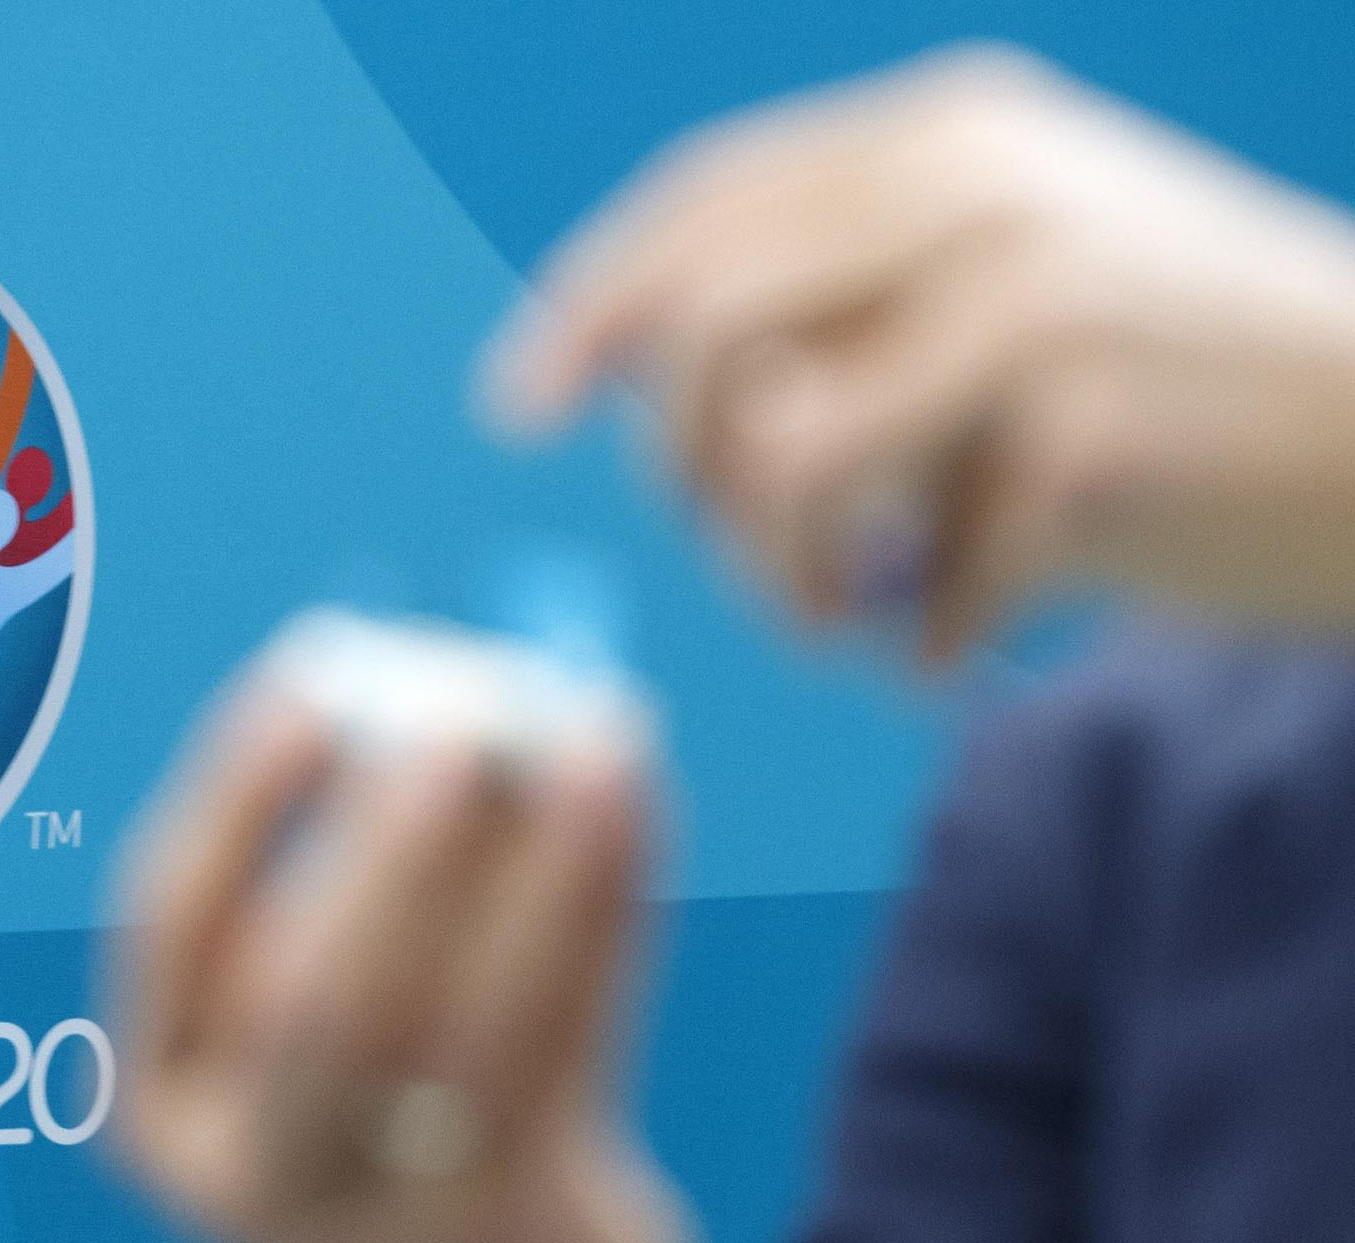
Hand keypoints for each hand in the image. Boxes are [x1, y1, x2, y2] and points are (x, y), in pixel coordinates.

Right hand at [109, 675, 693, 1242]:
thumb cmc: (382, 1100)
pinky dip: (611, 905)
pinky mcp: (524, 1219)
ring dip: (541, 863)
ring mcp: (393, 1219)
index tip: (313, 675)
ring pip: (468, 1029)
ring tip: (597, 738)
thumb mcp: (313, 1020)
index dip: (240, 795)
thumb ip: (349, 870)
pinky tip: (636, 801)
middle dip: (394, 844)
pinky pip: (571, 1040)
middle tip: (466, 716)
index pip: (171, 928)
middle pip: (319, 1002)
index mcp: (162, 1098)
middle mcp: (256, 1171)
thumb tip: (442, 683)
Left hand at [485, 44, 1354, 659]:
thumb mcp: (1012, 273)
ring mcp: (1033, 299)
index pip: (704, 204)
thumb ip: (848, 294)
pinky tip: (951, 651)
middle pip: (707, 335)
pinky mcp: (1087, 426)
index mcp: (943, 134)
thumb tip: (655, 393)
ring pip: (780, 454)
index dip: (590, 308)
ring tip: (838, 620)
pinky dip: (917, 639)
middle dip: (685, 475)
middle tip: (749, 559)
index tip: (519, 406)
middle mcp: (975, 190)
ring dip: (782, 574)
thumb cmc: (1180, 374)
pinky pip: (914, 568)